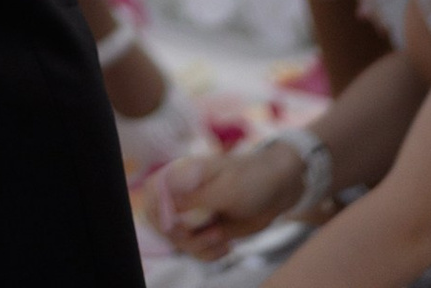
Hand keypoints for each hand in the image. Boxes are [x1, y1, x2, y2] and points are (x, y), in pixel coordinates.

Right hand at [145, 134, 311, 259]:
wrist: (278, 189)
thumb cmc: (252, 179)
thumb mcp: (224, 189)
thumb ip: (193, 199)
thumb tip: (164, 209)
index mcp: (183, 175)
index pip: (151, 193)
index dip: (157, 213)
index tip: (177, 227)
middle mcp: (185, 195)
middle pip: (163, 224)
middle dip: (183, 238)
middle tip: (210, 234)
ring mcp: (196, 214)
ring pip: (180, 242)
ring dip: (199, 248)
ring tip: (222, 238)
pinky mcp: (208, 230)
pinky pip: (197, 251)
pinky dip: (209, 254)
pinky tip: (226, 246)